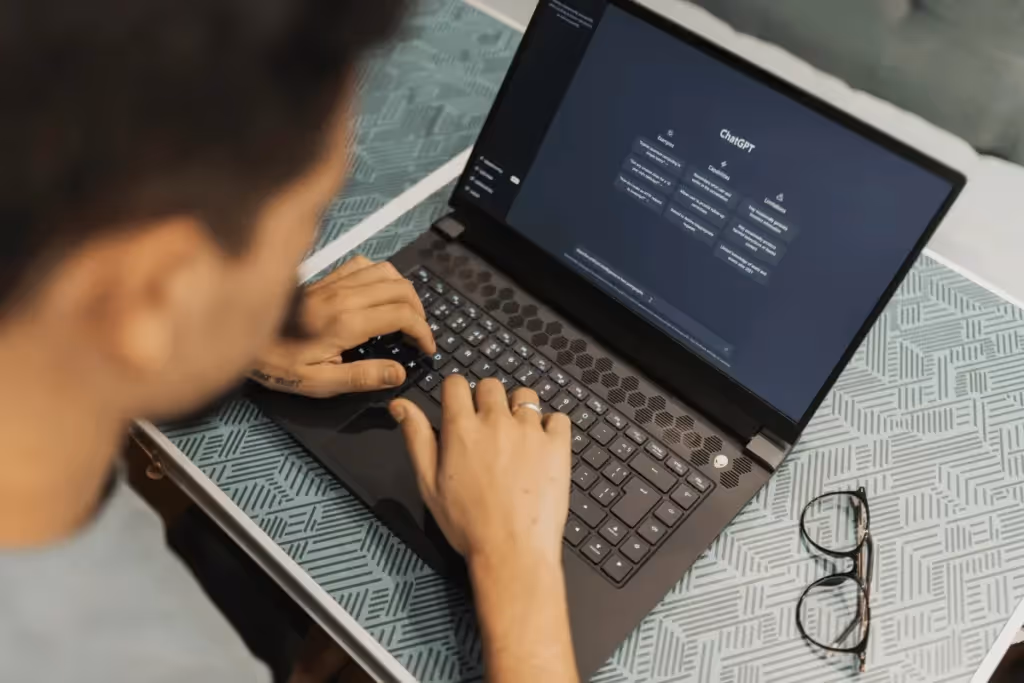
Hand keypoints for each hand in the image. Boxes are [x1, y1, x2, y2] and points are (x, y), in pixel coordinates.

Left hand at [251, 256, 435, 397]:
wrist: (241, 337)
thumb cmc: (279, 365)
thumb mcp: (320, 383)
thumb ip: (363, 377)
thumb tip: (398, 372)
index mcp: (346, 323)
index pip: (402, 315)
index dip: (423, 331)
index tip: (426, 348)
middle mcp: (344, 296)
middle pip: (401, 288)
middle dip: (419, 310)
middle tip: (418, 334)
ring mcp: (335, 283)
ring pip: (386, 271)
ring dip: (404, 290)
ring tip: (405, 313)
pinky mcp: (326, 278)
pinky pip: (363, 263)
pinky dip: (381, 275)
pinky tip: (378, 292)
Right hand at [390, 378, 579, 682]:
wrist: (512, 552)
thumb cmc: (468, 524)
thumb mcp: (429, 484)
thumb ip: (416, 438)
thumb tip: (400, 405)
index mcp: (462, 429)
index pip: (456, 383)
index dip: (456, 394)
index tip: (459, 408)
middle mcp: (496, 422)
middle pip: (491, 385)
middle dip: (486, 400)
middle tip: (487, 429)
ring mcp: (530, 431)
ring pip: (525, 396)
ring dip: (518, 410)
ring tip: (515, 437)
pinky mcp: (557, 446)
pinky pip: (558, 417)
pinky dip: (551, 426)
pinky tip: (541, 447)